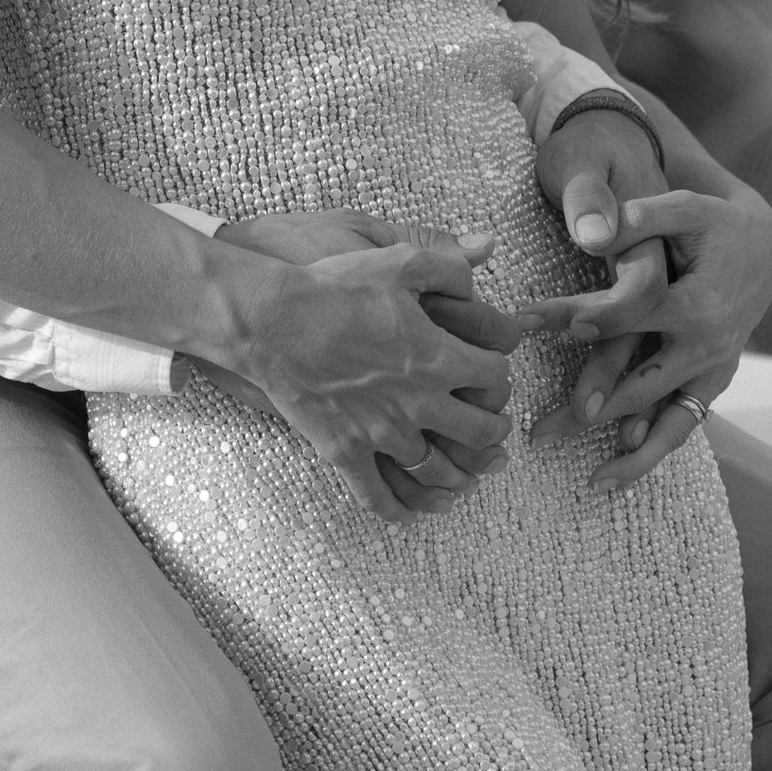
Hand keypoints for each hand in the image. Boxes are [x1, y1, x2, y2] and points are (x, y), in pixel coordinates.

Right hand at [209, 221, 518, 523]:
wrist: (271, 320)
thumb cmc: (334, 286)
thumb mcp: (398, 260)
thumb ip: (449, 262)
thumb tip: (483, 256)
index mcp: (439, 358)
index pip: (495, 377)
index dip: (500, 374)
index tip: (491, 371)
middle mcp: (418, 403)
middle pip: (479, 433)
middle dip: (494, 432)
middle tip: (493, 428)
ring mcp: (380, 433)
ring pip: (436, 470)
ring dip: (460, 475)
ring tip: (466, 472)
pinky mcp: (344, 452)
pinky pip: (378, 495)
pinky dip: (399, 510)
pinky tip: (412, 514)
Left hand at [522, 146, 771, 470]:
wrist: (763, 246)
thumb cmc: (712, 224)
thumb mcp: (685, 209)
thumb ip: (643, 219)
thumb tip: (594, 234)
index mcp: (696, 304)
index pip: (629, 317)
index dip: (584, 320)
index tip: (535, 323)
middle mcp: (705, 347)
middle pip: (640, 387)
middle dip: (589, 409)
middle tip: (538, 432)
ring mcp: (711, 371)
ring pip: (667, 423)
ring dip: (628, 457)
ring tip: (588, 482)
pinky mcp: (711, 383)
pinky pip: (683, 426)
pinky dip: (652, 452)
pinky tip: (613, 475)